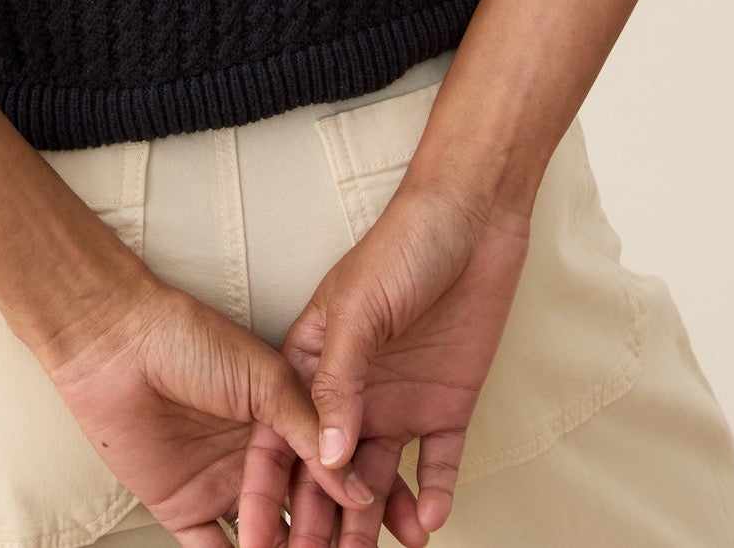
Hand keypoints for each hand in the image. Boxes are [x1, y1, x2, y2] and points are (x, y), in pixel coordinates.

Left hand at [40, 270, 381, 547]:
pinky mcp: (185, 510)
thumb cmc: (191, 341)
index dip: (359, 500)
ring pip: (267, 540)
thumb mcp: (265, 380)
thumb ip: (310, 431)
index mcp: (285, 420)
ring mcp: (223, 486)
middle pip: (304, 513)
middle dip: (329, 541)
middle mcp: (258, 458)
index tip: (390, 529)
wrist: (118, 347)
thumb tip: (359, 486)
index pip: (331, 470)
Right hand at [234, 174, 532, 546]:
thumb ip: (339, 383)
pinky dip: (432, 497)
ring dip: (371, 525)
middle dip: (318, 526)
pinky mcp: (446, 406)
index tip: (258, 540)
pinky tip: (427, 525)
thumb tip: (325, 458)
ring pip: (378, 482)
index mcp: (312, 364)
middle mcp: (353, 393)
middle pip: (327, 473)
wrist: (475, 218)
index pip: (280, 439)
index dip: (268, 490)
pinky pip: (436, 465)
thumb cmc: (403, 244)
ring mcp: (399, 402)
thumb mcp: (358, 309)